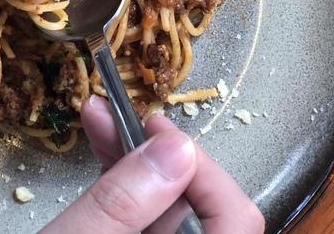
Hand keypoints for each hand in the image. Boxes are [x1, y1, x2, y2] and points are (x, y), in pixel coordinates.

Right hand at [43, 96, 263, 233]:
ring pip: (168, 207)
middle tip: (120, 116)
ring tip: (97, 117)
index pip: (235, 216)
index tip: (155, 130)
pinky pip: (146, 217)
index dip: (200, 167)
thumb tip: (177, 144)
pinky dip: (124, 184)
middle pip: (200, 206)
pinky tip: (100, 147)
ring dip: (134, 160)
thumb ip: (124, 201)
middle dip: (156, 153)